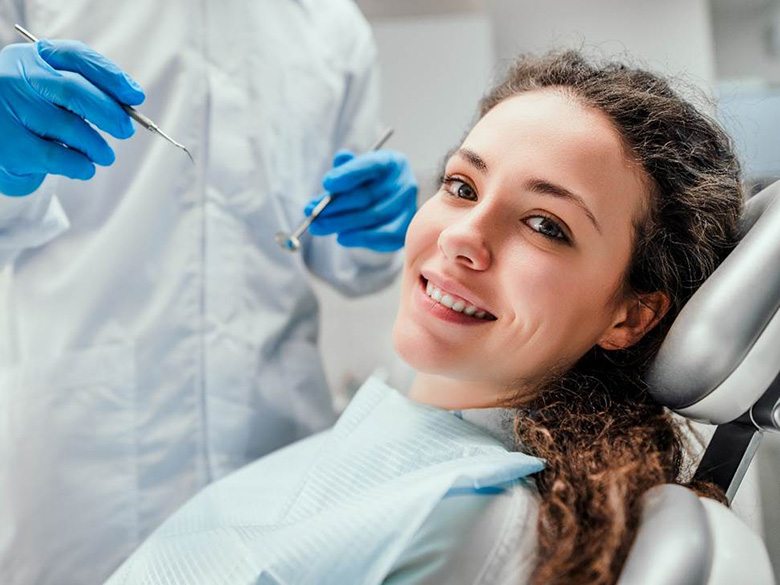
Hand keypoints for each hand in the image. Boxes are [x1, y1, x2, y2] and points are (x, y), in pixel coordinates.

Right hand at [0, 40, 144, 195]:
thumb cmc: (33, 111)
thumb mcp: (50, 88)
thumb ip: (85, 87)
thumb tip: (130, 101)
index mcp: (31, 57)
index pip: (76, 57)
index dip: (111, 76)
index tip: (135, 96)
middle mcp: (15, 78)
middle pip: (75, 91)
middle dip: (110, 113)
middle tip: (126, 130)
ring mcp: (8, 110)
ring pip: (70, 127)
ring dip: (97, 146)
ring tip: (105, 155)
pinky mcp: (10, 145)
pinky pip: (58, 157)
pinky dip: (81, 165)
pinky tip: (85, 167)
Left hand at [305, 149, 416, 251]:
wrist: (388, 206)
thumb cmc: (366, 185)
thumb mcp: (355, 171)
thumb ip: (346, 167)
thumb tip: (340, 158)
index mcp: (391, 162)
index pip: (370, 165)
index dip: (348, 174)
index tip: (326, 183)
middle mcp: (405, 183)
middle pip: (368, 195)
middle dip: (336, 205)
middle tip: (312, 212)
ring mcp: (408, 207)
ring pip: (372, 216)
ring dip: (341, 223)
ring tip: (318, 226)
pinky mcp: (405, 229)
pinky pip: (382, 235)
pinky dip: (360, 238)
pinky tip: (341, 237)